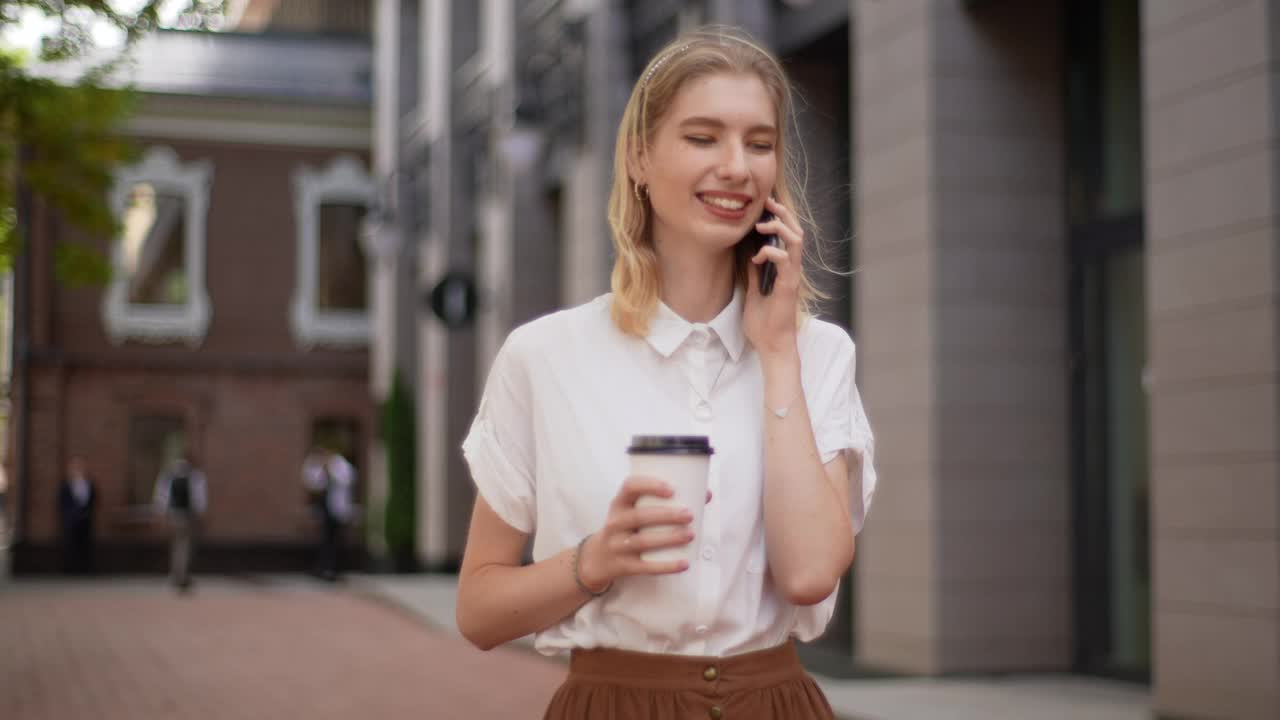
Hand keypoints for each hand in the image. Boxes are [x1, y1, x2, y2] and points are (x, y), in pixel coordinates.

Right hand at [577, 476, 695, 590]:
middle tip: (689, 515)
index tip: (671, 489)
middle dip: (666, 515)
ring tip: (690, 535)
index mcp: (620, 503)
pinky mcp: (623, 566)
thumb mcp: (634, 510)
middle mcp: (615, 523)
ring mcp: (617, 545)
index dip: (650, 485)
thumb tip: (705, 494)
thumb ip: (665, 501)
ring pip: (642, 542)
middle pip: (639, 516)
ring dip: (668, 538)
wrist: (599, 557)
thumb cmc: (627, 527)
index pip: (629, 487)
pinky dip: (666, 566)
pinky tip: (684, 563)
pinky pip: (645, 567)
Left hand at [744, 196, 802, 357]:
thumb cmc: (764, 324)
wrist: (771, 346)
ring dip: (780, 228)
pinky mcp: (789, 287)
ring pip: (796, 241)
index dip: (779, 219)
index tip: (763, 208)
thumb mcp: (754, 292)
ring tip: (762, 224)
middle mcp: (792, 270)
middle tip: (767, 203)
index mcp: (784, 270)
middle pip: (796, 232)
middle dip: (782, 214)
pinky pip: (785, 261)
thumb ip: (754, 274)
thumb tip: (750, 256)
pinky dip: (771, 252)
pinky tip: (757, 256)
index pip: (787, 237)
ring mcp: (792, 277)